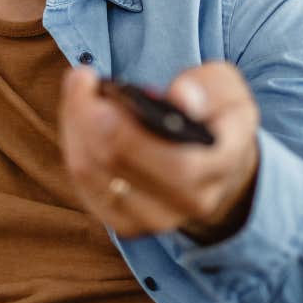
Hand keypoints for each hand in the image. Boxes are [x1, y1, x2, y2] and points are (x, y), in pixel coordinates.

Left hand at [59, 63, 260, 241]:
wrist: (217, 167)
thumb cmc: (217, 119)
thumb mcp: (229, 90)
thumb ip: (210, 87)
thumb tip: (181, 97)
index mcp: (222, 165)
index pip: (172, 161)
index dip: (127, 127)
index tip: (97, 84)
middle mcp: (190, 201)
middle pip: (117, 163)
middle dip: (87, 114)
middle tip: (80, 79)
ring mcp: (155, 218)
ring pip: (91, 172)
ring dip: (75, 125)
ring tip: (79, 90)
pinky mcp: (125, 223)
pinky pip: (82, 184)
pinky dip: (73, 144)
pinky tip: (77, 118)